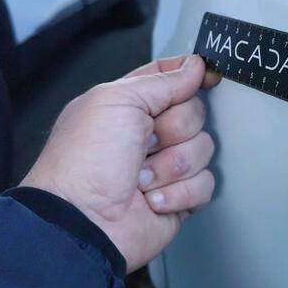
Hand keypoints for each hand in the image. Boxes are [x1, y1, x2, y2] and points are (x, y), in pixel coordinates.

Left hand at [21, 55, 219, 271]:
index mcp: (129, 105)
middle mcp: (148, 133)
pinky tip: (151, 199)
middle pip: (195, 113)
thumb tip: (194, 66)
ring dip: (172, 166)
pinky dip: (178, 193)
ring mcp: (164, 166)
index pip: (171, 77)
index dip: (191, 75)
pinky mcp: (178, 197)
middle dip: (174, 129)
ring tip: (141, 179)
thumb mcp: (117, 100)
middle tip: (147, 143)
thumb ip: (163, 80)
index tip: (204, 77)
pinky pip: (204, 184)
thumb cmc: (84, 162)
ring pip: (203, 149)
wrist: (83, 221)